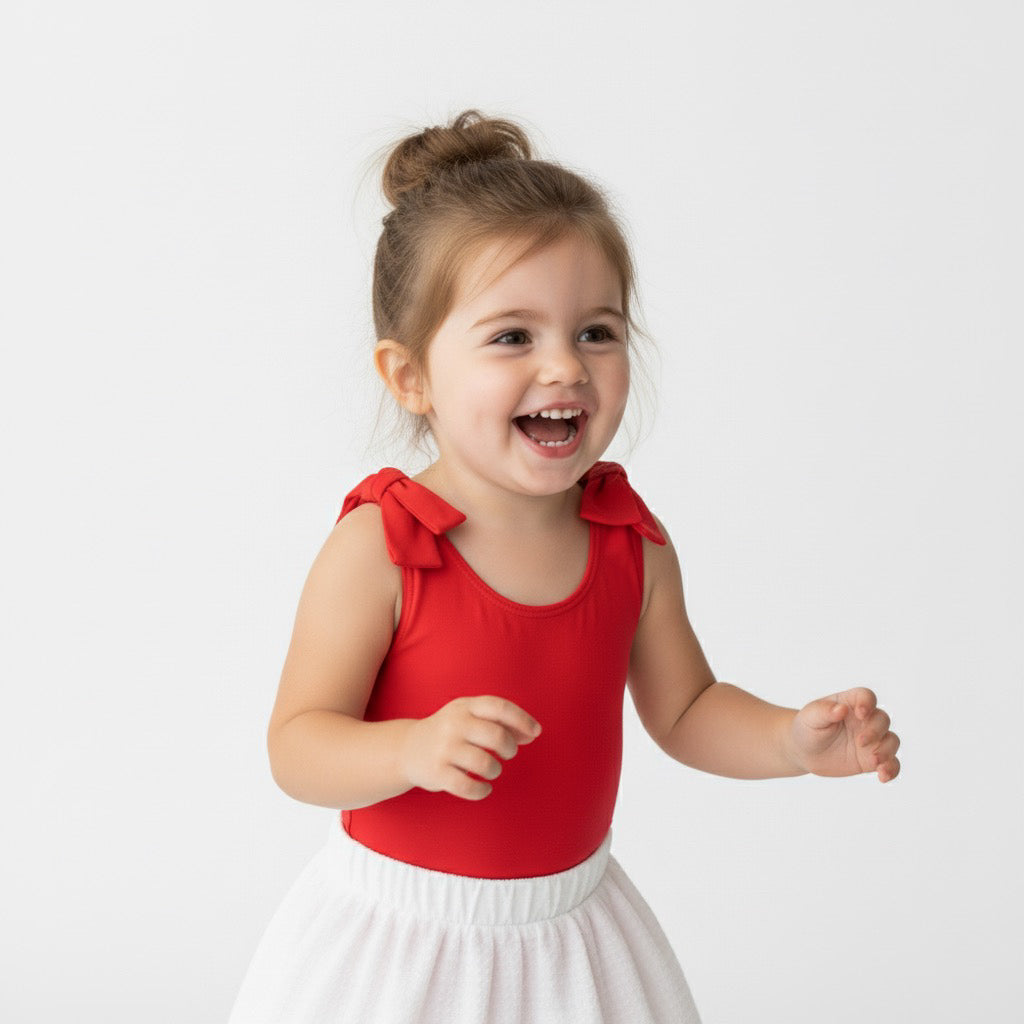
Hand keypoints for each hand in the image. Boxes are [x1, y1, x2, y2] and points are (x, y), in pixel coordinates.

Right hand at [400, 695, 541, 799]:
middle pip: (496, 736)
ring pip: (485, 764)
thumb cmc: (452, 732)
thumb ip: (501, 723)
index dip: (522, 719)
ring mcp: (444, 748)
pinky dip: (482, 790)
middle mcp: (453, 724)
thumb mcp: (472, 718)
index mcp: (465, 706)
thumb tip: (532, 733)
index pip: (499, 707)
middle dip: (509, 748)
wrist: (408, 748)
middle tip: (507, 753)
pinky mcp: (437, 772)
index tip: (536, 732)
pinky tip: (483, 788)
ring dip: (496, 771)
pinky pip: (469, 787)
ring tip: (492, 770)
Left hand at [788, 687, 900, 781]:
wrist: (804, 752)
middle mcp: (864, 720)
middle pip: (882, 719)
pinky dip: (891, 769)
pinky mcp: (871, 759)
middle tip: (860, 742)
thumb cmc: (807, 728)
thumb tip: (841, 708)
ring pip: (891, 741)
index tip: (861, 714)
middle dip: (875, 731)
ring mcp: (871, 740)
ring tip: (875, 761)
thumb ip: (824, 711)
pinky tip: (883, 776)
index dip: (868, 703)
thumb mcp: (810, 717)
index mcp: (849, 704)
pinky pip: (891, 763)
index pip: (866, 696)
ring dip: (887, 751)